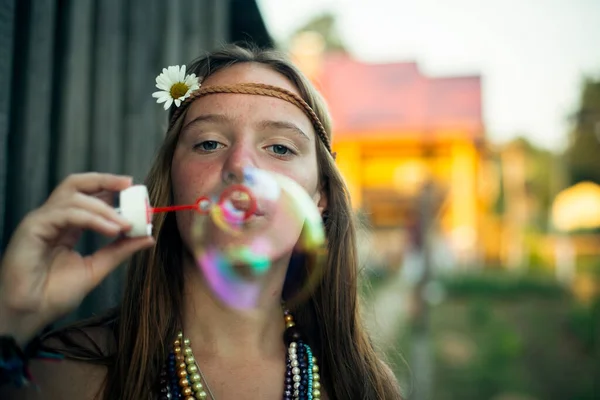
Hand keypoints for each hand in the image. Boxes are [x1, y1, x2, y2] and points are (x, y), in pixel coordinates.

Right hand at [0, 173, 154, 344]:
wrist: (29, 313)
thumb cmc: (54, 294)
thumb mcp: (97, 268)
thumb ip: (120, 250)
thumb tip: (148, 237)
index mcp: (67, 225)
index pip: (88, 195)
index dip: (110, 189)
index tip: (135, 191)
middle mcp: (53, 218)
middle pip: (76, 184)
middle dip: (104, 180)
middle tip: (129, 185)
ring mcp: (41, 221)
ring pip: (74, 197)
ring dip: (105, 209)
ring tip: (125, 225)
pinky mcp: (33, 227)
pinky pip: (67, 214)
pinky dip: (92, 219)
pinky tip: (110, 230)